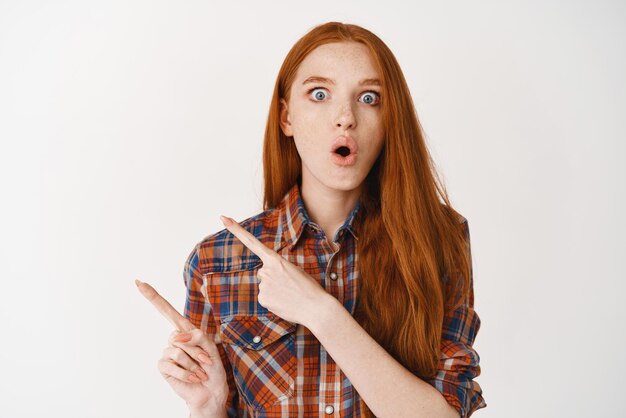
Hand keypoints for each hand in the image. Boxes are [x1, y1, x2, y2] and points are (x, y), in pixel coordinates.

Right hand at [135, 280, 228, 414]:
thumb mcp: (210, 346)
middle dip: (198, 351)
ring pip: (179, 351)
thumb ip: (196, 336)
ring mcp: (167, 352)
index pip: (166, 310)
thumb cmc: (211, 368)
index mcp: (185, 330)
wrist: (210, 391)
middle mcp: (174, 339)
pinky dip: (186, 373)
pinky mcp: (163, 367)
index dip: (153, 296)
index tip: (138, 282)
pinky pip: (172, 365)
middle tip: (206, 362)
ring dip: (194, 363)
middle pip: (181, 336)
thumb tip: (175, 337)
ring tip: (200, 371)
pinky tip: (193, 378)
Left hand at [220, 215, 330, 326]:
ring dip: (275, 290)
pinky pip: (265, 297)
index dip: (236, 230)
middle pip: (263, 272)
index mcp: (275, 259)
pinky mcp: (262, 299)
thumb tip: (265, 281)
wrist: (315, 307)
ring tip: (290, 294)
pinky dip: (274, 300)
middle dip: (274, 278)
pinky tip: (284, 302)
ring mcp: (262, 285)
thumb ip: (277, 269)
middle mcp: (265, 270)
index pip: (251, 242)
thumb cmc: (308, 288)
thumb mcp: (294, 270)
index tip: (223, 218)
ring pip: (265, 285)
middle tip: (290, 285)